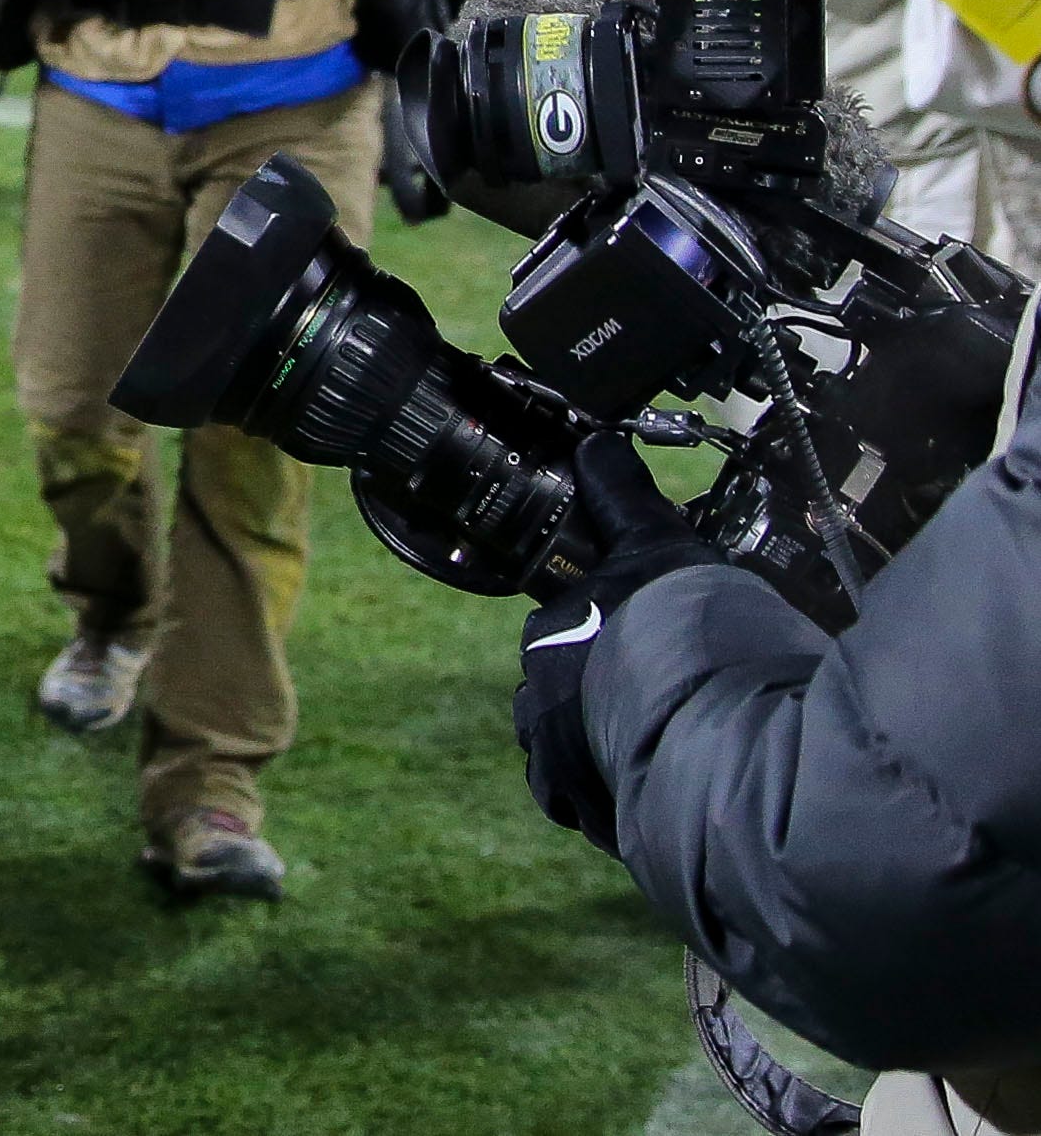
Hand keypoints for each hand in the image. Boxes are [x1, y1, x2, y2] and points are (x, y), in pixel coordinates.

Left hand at [512, 432, 717, 852]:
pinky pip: (604, 812)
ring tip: (673, 750)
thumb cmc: (690, 638)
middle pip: (560, 704)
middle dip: (601, 702)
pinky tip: (677, 789)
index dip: (602, 643)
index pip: (557, 639)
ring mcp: (567, 771)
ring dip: (612, 755)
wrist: (726, 741)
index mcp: (548, 640)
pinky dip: (632, 803)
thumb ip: (624, 500)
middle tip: (661, 702)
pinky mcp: (602, 823)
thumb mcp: (661, 549)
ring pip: (577, 760)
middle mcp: (541, 708)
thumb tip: (595, 444)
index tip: (632, 649)